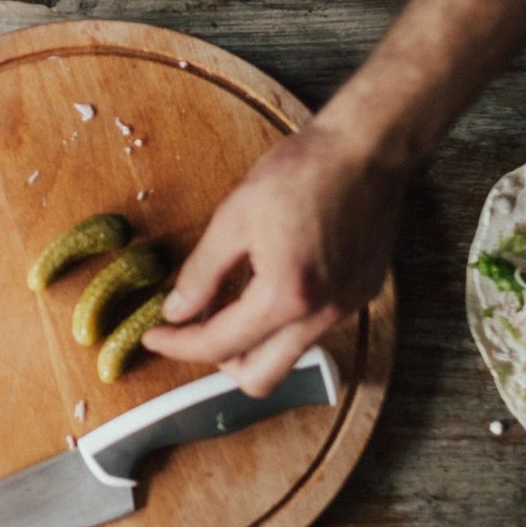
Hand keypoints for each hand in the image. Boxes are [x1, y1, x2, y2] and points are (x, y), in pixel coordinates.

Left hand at [142, 120, 404, 394]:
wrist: (368, 147)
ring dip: (253, 342)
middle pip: (260, 378)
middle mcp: (322, 315)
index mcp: (287, 296)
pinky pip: (313, 329)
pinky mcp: (361, 294)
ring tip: (230, 302)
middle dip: (220, 362)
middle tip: (195, 330)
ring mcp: (347, 308)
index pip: (220, 346)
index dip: (178, 345)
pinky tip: (269, 285)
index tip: (157, 335)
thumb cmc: (304, 171)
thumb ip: (202, 273)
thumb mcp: (235, 216)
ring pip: (288, 356)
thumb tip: (178, 310)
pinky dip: (283, 322)